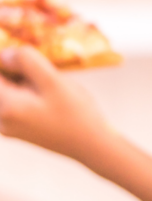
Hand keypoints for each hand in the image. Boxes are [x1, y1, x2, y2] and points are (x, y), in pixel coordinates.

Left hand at [0, 47, 113, 161]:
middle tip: (42, 72)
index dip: (8, 61)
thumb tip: (5, 53)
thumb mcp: (55, 81)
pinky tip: (48, 98)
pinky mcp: (18, 130)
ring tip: (49, 87)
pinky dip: (26, 94)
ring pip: (8, 92)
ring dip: (23, 82)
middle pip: (2, 82)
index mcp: (6, 105)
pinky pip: (14, 103)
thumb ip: (27, 62)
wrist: (92, 147)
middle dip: (17, 72)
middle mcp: (1, 118)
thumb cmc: (77, 114)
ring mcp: (8, 126)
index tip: (27, 58)